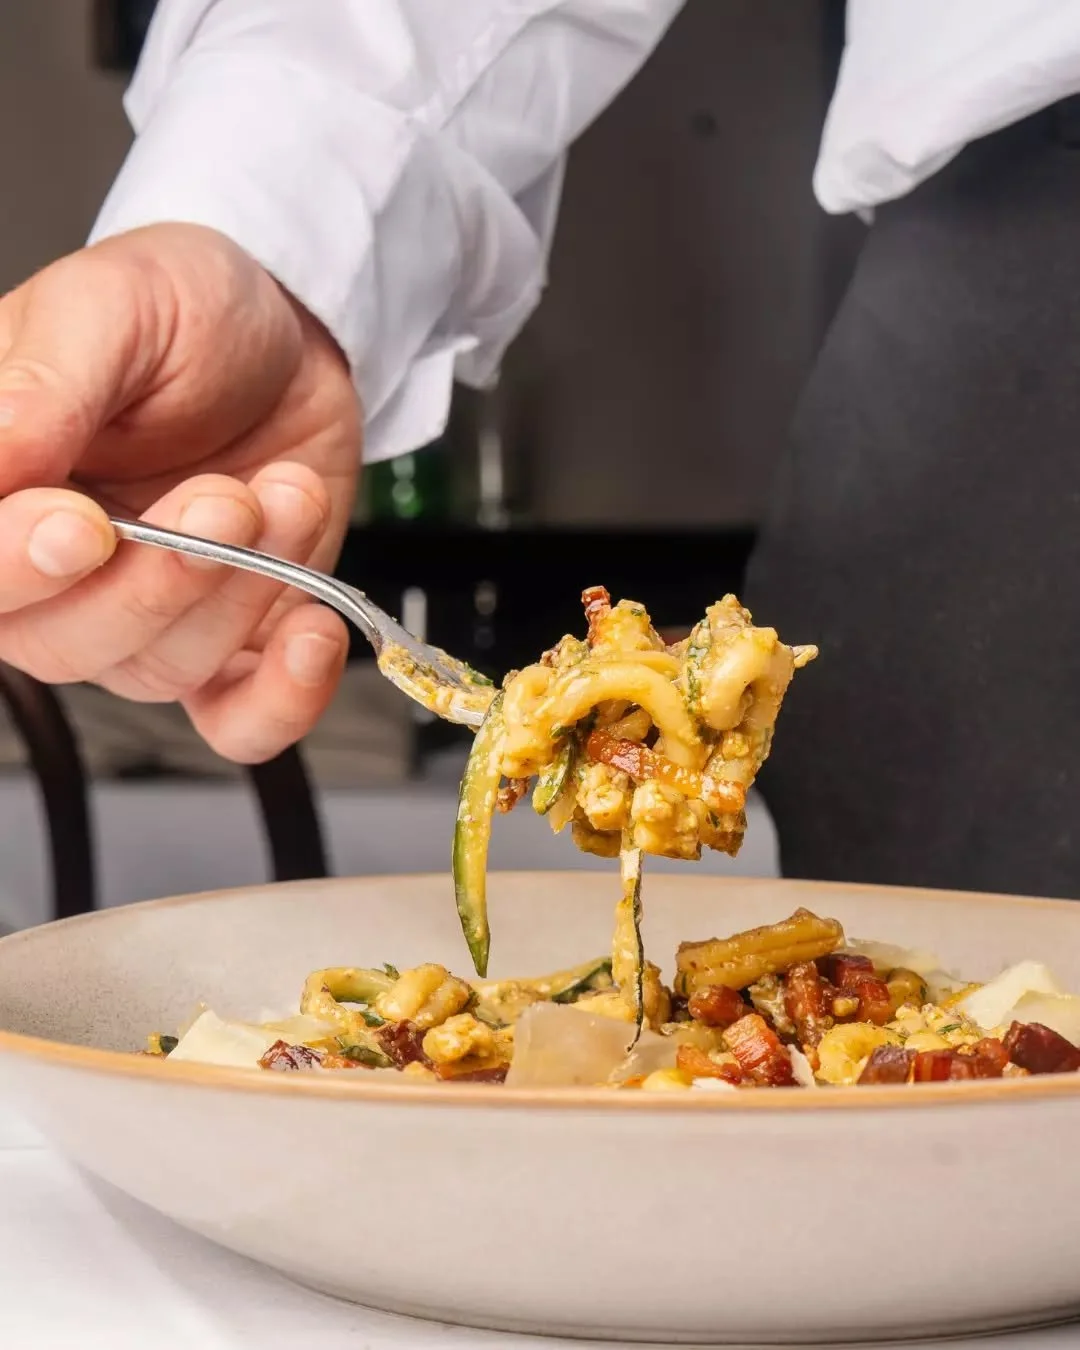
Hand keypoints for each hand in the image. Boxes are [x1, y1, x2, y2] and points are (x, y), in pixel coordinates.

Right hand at [0, 223, 359, 760]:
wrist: (296, 336)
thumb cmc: (191, 313)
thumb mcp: (113, 306)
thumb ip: (45, 386)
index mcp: (2, 487)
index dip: (17, 567)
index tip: (81, 525)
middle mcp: (58, 572)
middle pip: (64, 642)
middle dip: (159, 578)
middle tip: (225, 498)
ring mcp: (145, 615)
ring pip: (161, 667)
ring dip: (240, 591)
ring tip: (285, 494)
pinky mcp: (231, 640)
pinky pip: (240, 723)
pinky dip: (282, 701)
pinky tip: (312, 634)